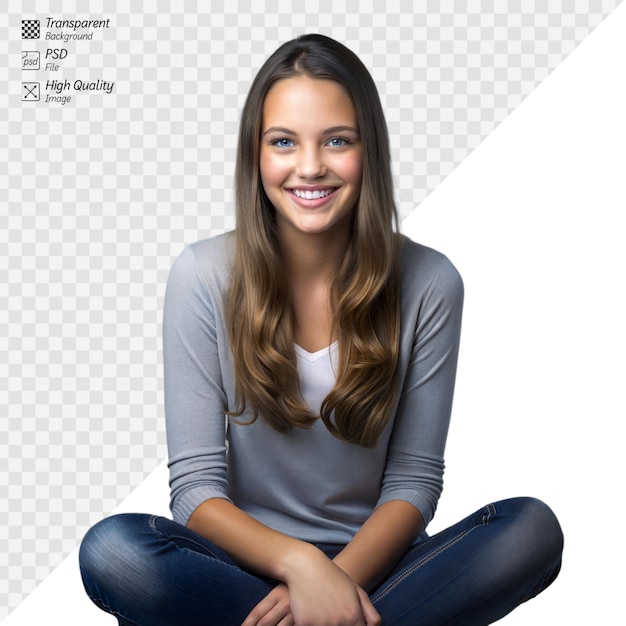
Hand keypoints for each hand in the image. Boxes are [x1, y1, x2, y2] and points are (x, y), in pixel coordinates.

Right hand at [243, 546, 380, 625]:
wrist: (305, 566)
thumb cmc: (333, 578)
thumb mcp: (357, 591)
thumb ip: (371, 615)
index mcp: (354, 616)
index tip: (348, 623)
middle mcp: (339, 623)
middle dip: (340, 625)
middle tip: (332, 614)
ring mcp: (321, 624)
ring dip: (325, 625)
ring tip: (323, 612)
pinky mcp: (304, 624)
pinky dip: (311, 624)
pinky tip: (311, 614)